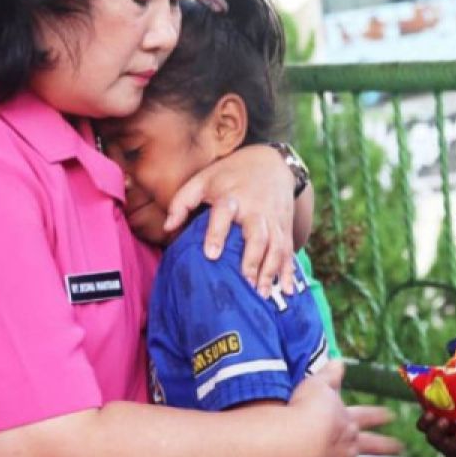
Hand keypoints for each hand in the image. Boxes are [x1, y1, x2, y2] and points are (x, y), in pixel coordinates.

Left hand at [165, 144, 303, 294]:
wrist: (270, 161)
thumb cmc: (229, 175)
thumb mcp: (203, 180)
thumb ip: (182, 202)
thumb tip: (167, 228)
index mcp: (231, 197)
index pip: (224, 214)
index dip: (217, 234)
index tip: (210, 255)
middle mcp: (255, 209)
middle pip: (258, 235)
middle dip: (253, 259)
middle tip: (244, 282)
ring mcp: (273, 219)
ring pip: (276, 246)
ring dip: (270, 271)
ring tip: (262, 295)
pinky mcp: (285, 227)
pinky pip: (289, 250)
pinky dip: (289, 271)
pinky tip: (287, 291)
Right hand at [290, 362, 400, 456]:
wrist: (299, 440)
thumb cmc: (306, 409)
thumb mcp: (318, 385)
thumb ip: (330, 374)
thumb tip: (340, 359)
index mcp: (347, 419)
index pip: (367, 415)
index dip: (379, 415)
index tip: (393, 415)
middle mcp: (350, 443)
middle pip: (372, 444)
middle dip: (386, 445)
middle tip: (400, 446)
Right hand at [416, 410, 455, 456]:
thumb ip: (455, 404)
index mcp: (436, 428)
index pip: (422, 425)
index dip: (424, 420)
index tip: (431, 412)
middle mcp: (441, 441)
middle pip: (432, 437)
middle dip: (437, 429)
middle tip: (445, 421)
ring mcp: (453, 452)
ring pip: (450, 448)